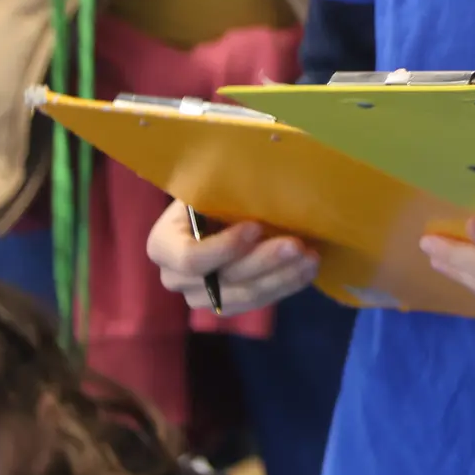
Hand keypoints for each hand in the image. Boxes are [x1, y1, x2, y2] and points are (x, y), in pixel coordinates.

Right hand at [146, 199, 317, 315]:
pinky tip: (308, 268)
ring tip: (310, 258)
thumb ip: (222, 184)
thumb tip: (258, 171)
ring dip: (281, 277)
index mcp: (163, 245)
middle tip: (296, 244)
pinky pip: (259, 302)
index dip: (224, 248)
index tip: (256, 226)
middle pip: (222, 280)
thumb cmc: (213, 191)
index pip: (190, 258)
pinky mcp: (230, 304)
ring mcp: (203, 296)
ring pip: (244, 296)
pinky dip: (286, 284)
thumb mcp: (210, 182)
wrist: (218, 210)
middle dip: (263, 262)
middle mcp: (177, 277)